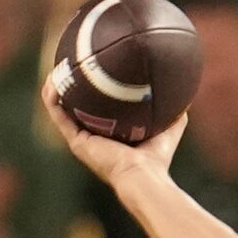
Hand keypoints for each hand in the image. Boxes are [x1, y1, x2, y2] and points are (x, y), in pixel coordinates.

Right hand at [40, 78, 186, 185]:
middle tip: (72, 62)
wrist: (143, 174)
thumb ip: (176, 108)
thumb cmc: (158, 156)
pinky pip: (58, 115)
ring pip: (62, 108)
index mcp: (112, 133)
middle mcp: (94, 136)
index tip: (94, 69)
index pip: (100, 108)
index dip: (95, 90)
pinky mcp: (76, 141)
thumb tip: (185, 87)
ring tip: (57, 68)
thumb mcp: (171, 124)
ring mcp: (83, 139)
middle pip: (77, 106)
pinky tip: (52, 81)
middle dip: (72, 85)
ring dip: (56, 88)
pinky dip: (52, 98)